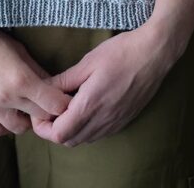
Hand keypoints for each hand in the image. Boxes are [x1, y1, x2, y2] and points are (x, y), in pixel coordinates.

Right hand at [0, 15, 72, 138]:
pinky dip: (4, 126)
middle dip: (46, 112)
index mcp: (21, 79)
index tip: (62, 98)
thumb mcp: (17, 48)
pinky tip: (5, 113)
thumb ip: (36, 70)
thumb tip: (53, 86)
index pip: (55, 105)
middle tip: (45, 102)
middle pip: (39, 118)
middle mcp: (6, 97)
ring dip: (25, 120)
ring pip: (18, 129)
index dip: (62, 103)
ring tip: (23, 107)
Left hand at [29, 21, 180, 147]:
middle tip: (49, 109)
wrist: (154, 54)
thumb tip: (45, 89)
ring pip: (84, 139)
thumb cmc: (121, 53)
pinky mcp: (124, 120)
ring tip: (66, 107)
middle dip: (54, 130)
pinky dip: (86, 128)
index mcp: (90, 106)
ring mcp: (115, 123)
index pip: (58, 134)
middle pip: (69, 141)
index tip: (39, 111)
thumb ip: (64, 80)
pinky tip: (86, 107)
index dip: (43, 127)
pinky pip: (99, 134)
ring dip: (71, 130)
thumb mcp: (87, 62)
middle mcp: (103, 120)